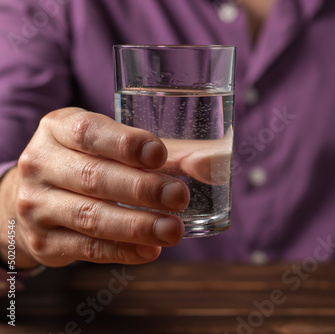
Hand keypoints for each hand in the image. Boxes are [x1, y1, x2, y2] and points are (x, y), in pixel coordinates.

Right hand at [0, 107, 189, 267]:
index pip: (88, 132)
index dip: (125, 144)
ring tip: (173, 230)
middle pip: (93, 177)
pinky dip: (123, 251)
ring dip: (136, 226)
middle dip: (141, 189)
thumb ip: (169, 151)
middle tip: (179, 197)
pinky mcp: (42, 242)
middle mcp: (40, 163)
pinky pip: (87, 249)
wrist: (35, 198)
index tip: (159, 155)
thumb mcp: (119, 146)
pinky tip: (151, 251)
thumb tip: (211, 163)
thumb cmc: (94, 162)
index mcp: (58, 128)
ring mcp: (35, 205)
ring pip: (90, 217)